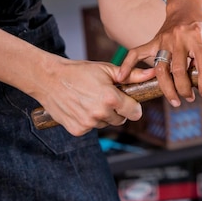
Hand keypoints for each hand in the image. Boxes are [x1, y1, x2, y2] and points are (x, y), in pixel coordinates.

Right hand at [33, 58, 155, 135]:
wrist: (49, 79)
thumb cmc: (79, 71)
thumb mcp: (106, 70)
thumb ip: (132, 75)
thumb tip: (153, 73)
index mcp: (110, 98)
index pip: (135, 112)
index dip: (133, 106)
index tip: (127, 101)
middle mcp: (100, 113)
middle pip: (121, 120)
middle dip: (117, 110)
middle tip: (104, 97)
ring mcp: (88, 123)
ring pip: (105, 124)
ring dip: (102, 115)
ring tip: (89, 100)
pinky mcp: (77, 130)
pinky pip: (91, 128)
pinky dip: (88, 120)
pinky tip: (80, 107)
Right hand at [118, 2, 201, 104]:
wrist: (186, 6)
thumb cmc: (200, 24)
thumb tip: (198, 82)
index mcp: (196, 36)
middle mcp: (179, 38)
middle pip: (178, 70)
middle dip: (184, 89)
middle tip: (189, 98)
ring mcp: (164, 39)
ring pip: (161, 69)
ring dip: (167, 89)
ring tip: (175, 100)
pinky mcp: (153, 41)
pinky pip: (137, 53)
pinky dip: (128, 65)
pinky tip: (122, 77)